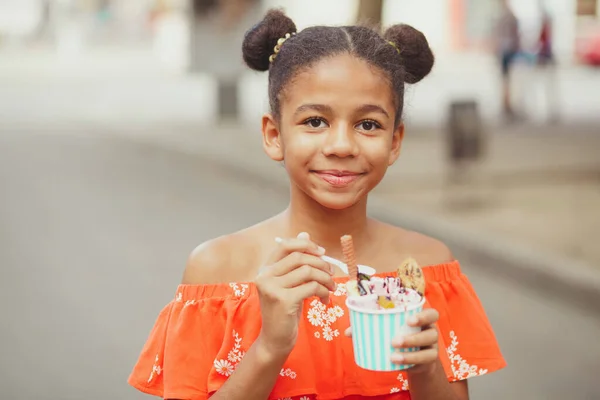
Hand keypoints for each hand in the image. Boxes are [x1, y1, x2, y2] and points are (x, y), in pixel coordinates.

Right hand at [254, 232, 335, 358]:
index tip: (322, 252)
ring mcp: (272, 288)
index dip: (306, 244)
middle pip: (299, 257)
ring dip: (325, 279)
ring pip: (308, 271)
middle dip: (321, 264)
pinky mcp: (283, 301)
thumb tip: (305, 233)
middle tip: (332, 275)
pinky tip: (324, 300)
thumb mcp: (290, 283)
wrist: (275, 339)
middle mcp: (265, 276)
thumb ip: (296, 261)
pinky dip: (323, 292)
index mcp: (265, 269)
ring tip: (331, 289)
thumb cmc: (284, 311)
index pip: (285, 245)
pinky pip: (311, 287)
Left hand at [344, 308, 439, 373]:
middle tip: (394, 341)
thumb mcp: (389, 328)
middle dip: (413, 338)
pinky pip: (423, 363)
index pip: (432, 314)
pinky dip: (409, 363)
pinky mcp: (428, 362)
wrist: (413, 357)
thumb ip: (370, 326)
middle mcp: (431, 332)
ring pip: (428, 351)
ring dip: (410, 354)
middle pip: (431, 333)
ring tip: (392, 355)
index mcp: (423, 319)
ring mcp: (432, 349)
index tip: (408, 319)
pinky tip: (396, 364)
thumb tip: (348, 332)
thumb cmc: (398, 335)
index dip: (424, 316)